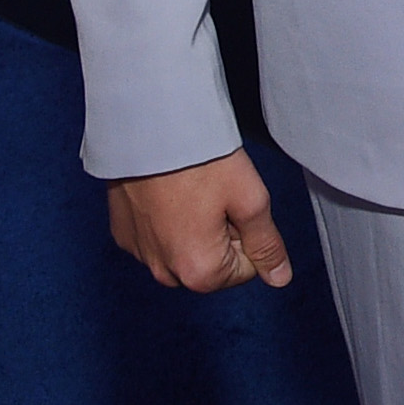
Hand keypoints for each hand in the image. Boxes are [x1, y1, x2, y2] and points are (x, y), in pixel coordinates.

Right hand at [106, 147, 292, 292]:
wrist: (149, 127)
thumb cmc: (200, 158)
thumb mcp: (250, 198)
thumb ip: (266, 244)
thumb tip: (279, 277)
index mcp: (199, 271)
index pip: (246, 268)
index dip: (248, 231)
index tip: (233, 202)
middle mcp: (165, 272)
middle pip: (213, 262)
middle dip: (221, 232)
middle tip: (213, 192)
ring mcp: (140, 254)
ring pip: (185, 250)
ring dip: (194, 226)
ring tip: (190, 187)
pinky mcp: (123, 233)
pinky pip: (156, 237)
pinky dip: (167, 218)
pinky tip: (167, 188)